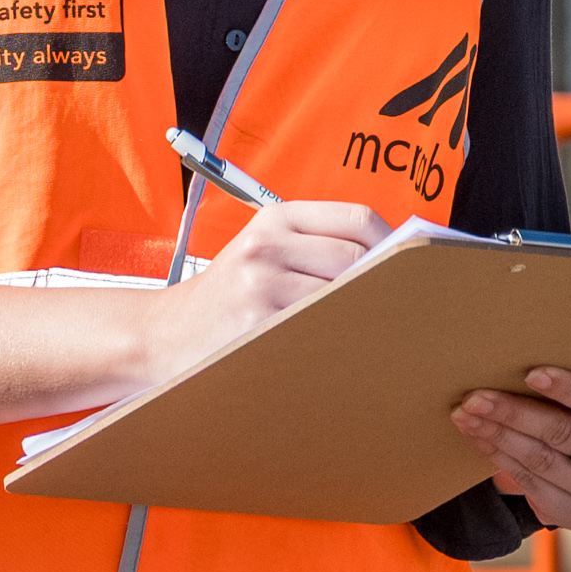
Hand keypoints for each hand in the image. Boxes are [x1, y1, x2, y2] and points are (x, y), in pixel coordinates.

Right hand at [138, 197, 392, 382]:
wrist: (161, 336)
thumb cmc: (225, 299)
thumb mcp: (262, 253)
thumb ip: (316, 248)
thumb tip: (395, 264)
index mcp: (276, 219)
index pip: (358, 219)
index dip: (392, 244)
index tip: (409, 269)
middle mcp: (267, 243)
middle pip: (358, 258)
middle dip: (382, 285)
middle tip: (399, 310)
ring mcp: (260, 283)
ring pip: (344, 295)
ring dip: (365, 316)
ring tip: (375, 333)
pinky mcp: (257, 323)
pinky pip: (320, 329)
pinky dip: (339, 340)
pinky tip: (342, 352)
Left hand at [452, 363, 570, 531]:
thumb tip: (526, 369)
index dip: (568, 388)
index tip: (530, 373)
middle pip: (564, 435)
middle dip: (514, 413)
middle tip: (476, 397)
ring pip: (542, 462)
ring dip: (498, 436)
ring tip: (467, 415)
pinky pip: (533, 487)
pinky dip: (502, 460)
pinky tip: (481, 440)